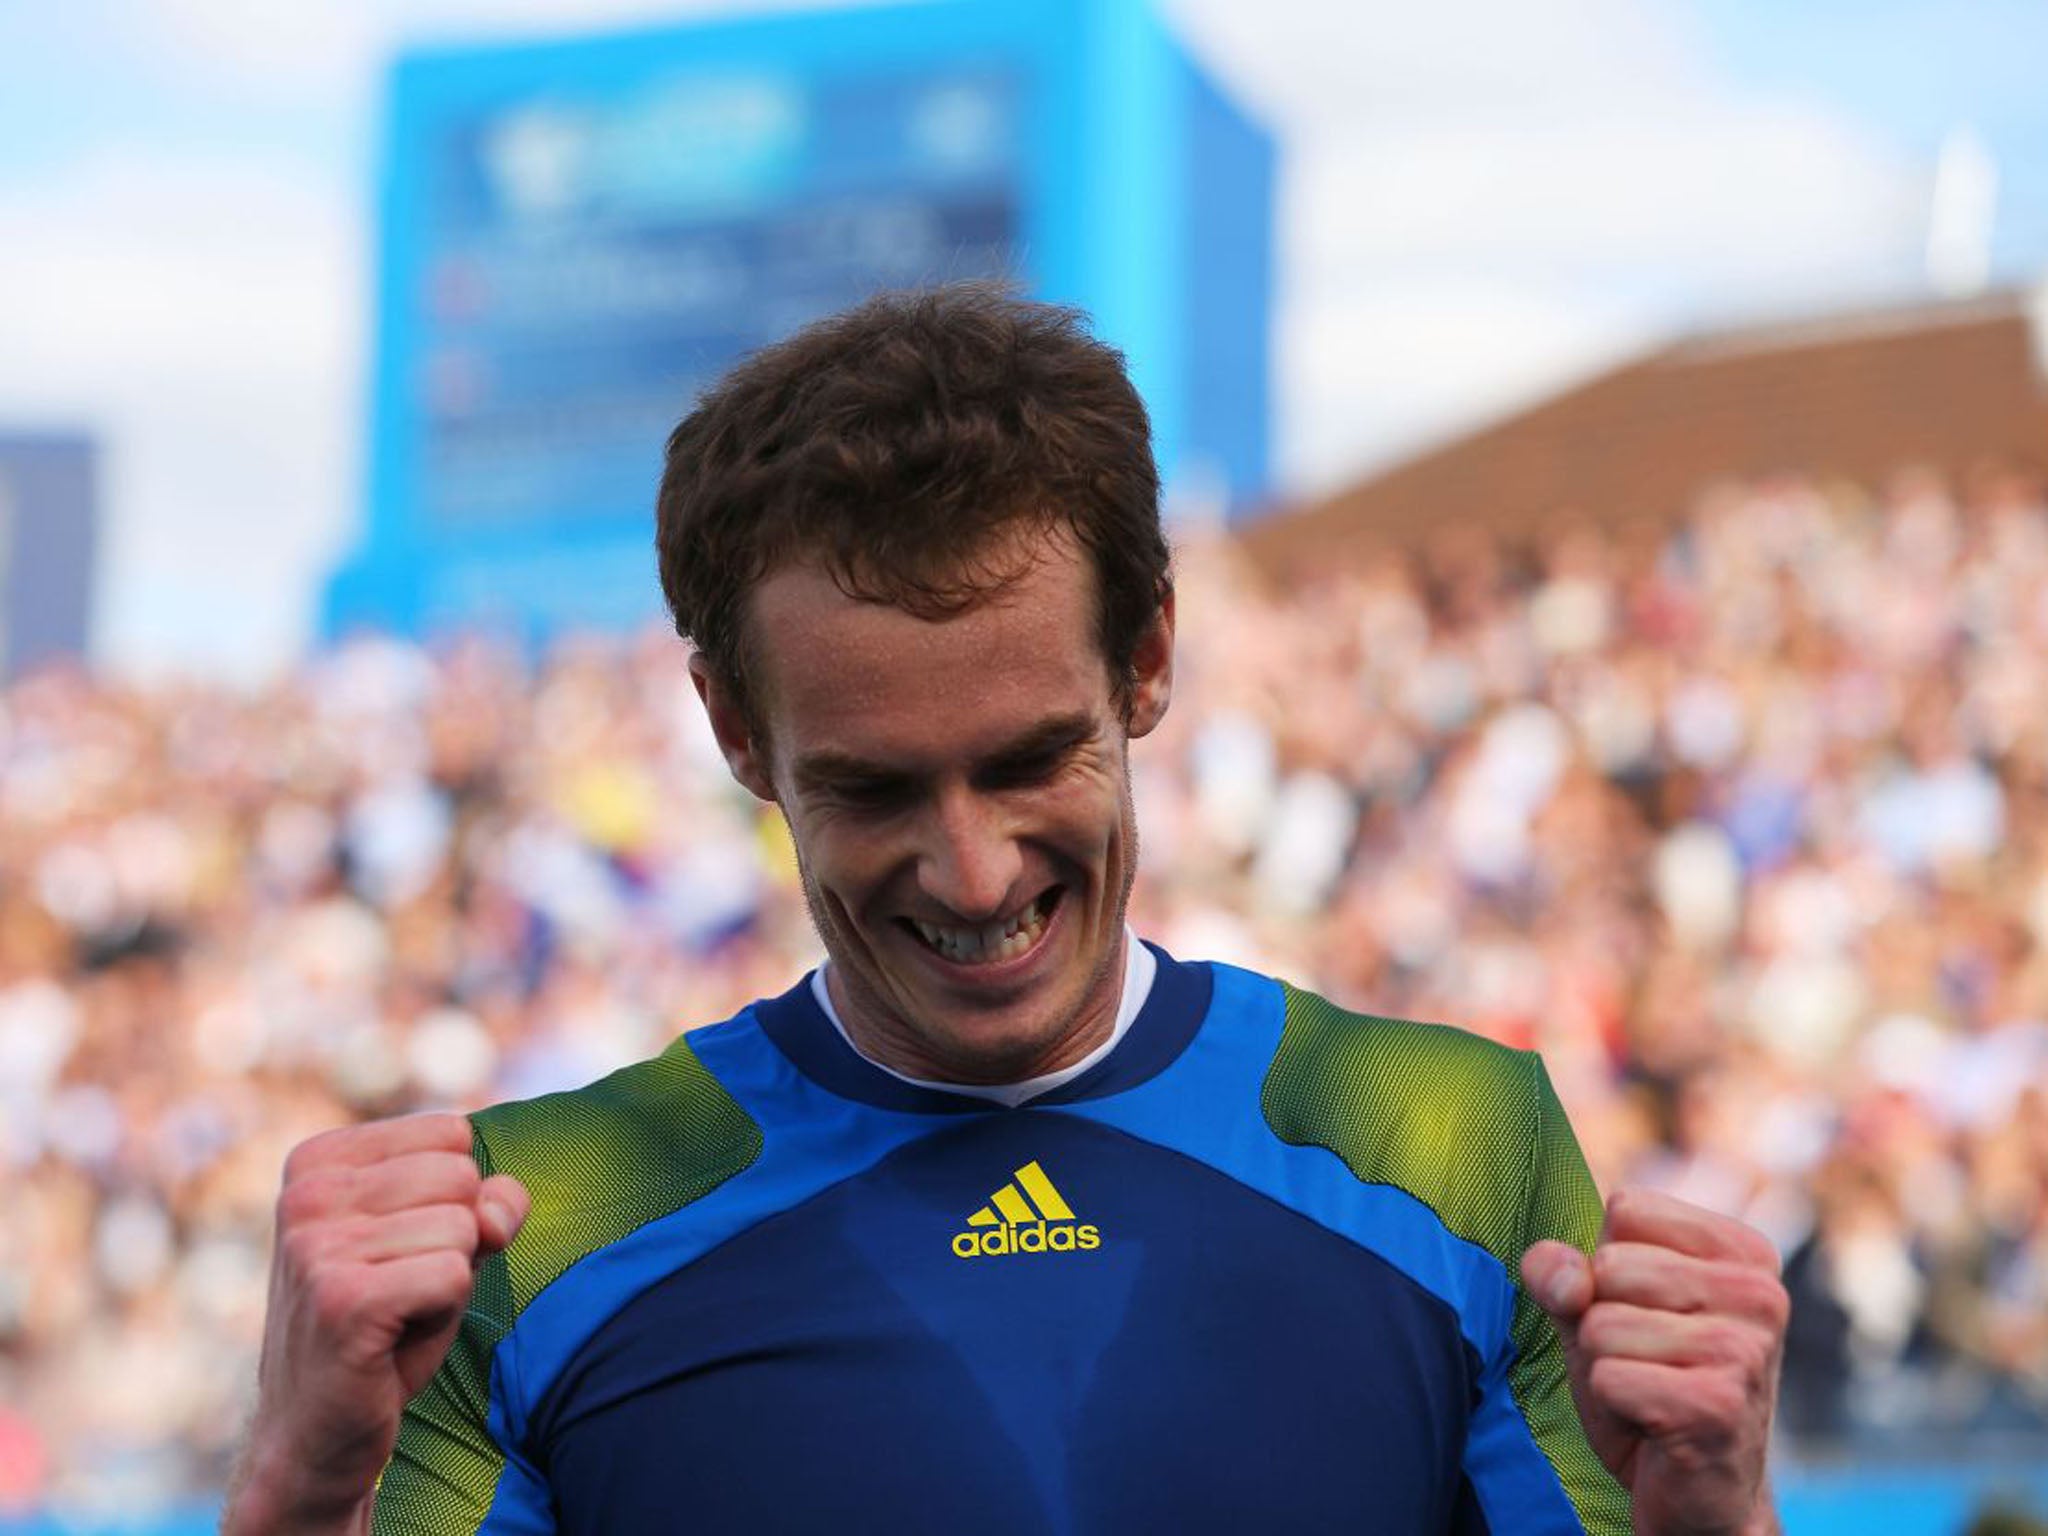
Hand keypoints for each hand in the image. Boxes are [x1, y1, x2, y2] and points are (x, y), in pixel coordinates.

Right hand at [224, 1113, 528, 1535]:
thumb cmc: (385, 1327)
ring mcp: (317, 1246)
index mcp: (319, 1162)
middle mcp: (306, 1194)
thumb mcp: (443, 1243)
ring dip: (447, 1283)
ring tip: (393, 1317)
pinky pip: (454, 1274)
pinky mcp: (342, 1300)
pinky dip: (444, 1313)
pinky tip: (391, 1341)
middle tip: (399, 1291)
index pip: (451, 1134)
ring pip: (462, 1228)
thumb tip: (500, 1209)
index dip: (452, 1200)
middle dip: (454, 1241)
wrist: (314, 1433)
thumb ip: (487, 1202)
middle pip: (461, 1176)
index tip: (398, 1251)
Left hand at [1522, 1188, 1786, 1535]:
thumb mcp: (1594, 1312)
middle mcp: (1760, 1293)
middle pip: (1610, 1264)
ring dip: (1606, 1366)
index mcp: (1743, 1252)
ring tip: (1650, 1393)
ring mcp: (1746, 1350)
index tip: (1646, 1313)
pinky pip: (1609, 1377)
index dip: (1607, 1266)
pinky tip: (1654, 1425)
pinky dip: (1613, 1405)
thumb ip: (1561, 1272)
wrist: (1699, 1494)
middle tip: (1647, 1364)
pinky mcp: (1719, 1405)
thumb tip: (1561, 1273)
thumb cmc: (1648, 1384)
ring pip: (1602, 1323)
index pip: (1628, 1209)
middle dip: (1602, 1320)